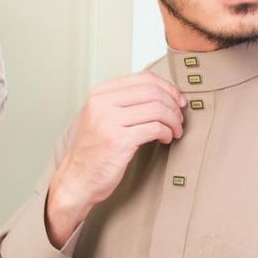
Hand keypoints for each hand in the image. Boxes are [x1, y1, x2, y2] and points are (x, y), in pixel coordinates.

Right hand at [46, 71, 185, 247]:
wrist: (77, 178)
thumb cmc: (94, 151)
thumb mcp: (101, 117)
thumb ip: (123, 102)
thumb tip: (161, 93)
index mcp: (99, 94)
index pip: (143, 78)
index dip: (167, 88)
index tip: (177, 100)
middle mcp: (102, 103)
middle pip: (153, 92)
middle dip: (173, 104)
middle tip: (179, 118)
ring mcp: (109, 121)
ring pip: (157, 109)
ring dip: (173, 120)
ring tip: (174, 130)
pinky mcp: (119, 140)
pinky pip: (154, 128)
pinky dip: (166, 133)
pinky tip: (165, 139)